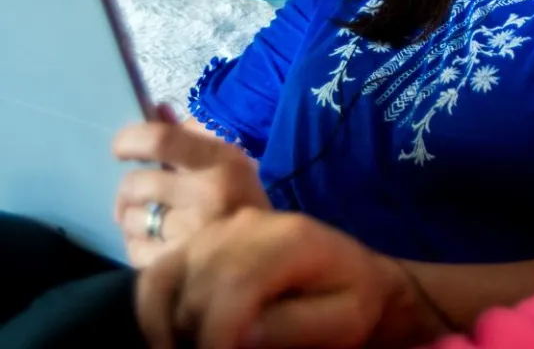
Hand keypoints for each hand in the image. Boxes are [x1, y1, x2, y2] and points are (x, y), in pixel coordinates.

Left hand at [114, 107, 270, 267]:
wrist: (272, 257)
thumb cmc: (242, 203)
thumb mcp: (226, 162)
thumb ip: (189, 136)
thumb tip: (157, 108)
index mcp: (221, 161)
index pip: (159, 139)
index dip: (130, 140)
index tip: (121, 150)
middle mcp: (206, 193)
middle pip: (134, 184)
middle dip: (129, 192)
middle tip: (142, 198)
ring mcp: (192, 233)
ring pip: (131, 220)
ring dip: (135, 222)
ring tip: (155, 224)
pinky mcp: (179, 266)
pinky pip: (135, 251)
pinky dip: (140, 248)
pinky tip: (159, 246)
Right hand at [137, 209, 432, 348]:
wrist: (351, 277)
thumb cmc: (351, 302)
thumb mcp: (343, 321)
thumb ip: (295, 326)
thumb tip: (239, 336)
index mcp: (291, 239)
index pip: (234, 285)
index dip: (217, 337)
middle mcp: (248, 223)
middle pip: (196, 288)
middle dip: (197, 339)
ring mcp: (219, 229)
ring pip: (165, 281)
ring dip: (171, 329)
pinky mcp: (199, 242)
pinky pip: (156, 277)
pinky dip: (155, 314)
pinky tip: (178, 340)